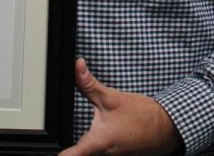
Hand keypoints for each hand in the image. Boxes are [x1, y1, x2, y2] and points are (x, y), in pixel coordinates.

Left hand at [60, 58, 183, 155]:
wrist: (166, 127)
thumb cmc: (142, 116)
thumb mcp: (112, 98)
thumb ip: (89, 85)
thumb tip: (76, 67)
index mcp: (97, 144)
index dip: (58, 155)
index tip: (47, 151)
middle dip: (69, 151)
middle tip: (60, 144)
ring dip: (83, 149)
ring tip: (84, 136)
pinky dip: (95, 150)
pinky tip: (101, 136)